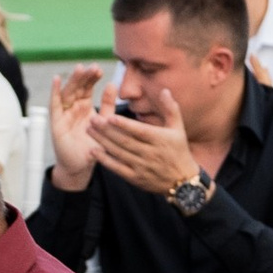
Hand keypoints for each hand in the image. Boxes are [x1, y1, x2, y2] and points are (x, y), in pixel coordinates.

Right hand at [46, 61, 102, 187]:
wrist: (81, 166)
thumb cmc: (93, 144)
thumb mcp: (105, 123)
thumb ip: (108, 105)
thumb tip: (113, 84)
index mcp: (84, 106)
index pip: (87, 88)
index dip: (92, 78)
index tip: (99, 69)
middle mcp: (73, 107)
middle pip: (77, 87)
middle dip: (84, 76)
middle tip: (92, 67)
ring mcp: (64, 114)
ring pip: (67, 93)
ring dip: (72, 80)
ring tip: (79, 69)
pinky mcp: (56, 123)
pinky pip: (55, 105)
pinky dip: (55, 92)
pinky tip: (56, 80)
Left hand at [86, 85, 200, 194]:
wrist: (183, 181)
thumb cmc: (179, 151)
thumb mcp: (178, 129)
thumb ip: (170, 109)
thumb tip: (164, 90)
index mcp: (159, 139)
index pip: (139, 131)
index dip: (124, 125)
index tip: (110, 116)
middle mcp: (150, 153)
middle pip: (125, 141)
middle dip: (107, 131)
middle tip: (92, 119)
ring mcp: (141, 167)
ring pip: (119, 153)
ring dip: (102, 142)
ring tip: (89, 130)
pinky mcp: (135, 178)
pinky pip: (118, 168)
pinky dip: (105, 160)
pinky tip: (93, 151)